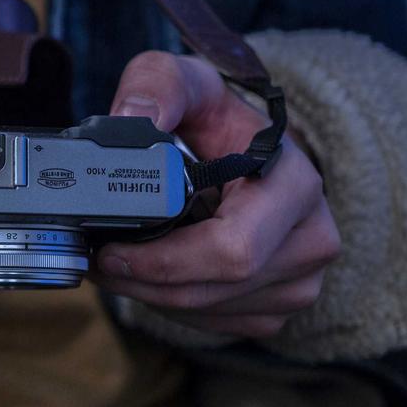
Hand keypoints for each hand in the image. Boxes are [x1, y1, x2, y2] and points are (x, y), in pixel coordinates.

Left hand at [95, 52, 340, 337]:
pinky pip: (215, 325)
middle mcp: (311, 237)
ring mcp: (301, 279)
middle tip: (94, 261)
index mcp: (294, 184)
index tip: (107, 249)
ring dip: (150, 296)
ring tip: (112, 264)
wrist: (244, 149)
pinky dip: (172, 306)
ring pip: (211, 312)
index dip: (163, 261)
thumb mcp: (183, 81)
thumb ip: (157, 84)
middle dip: (143, 282)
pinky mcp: (279, 307)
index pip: (232, 248)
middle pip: (215, 288)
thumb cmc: (212, 118)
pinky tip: (147, 276)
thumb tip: (131, 117)